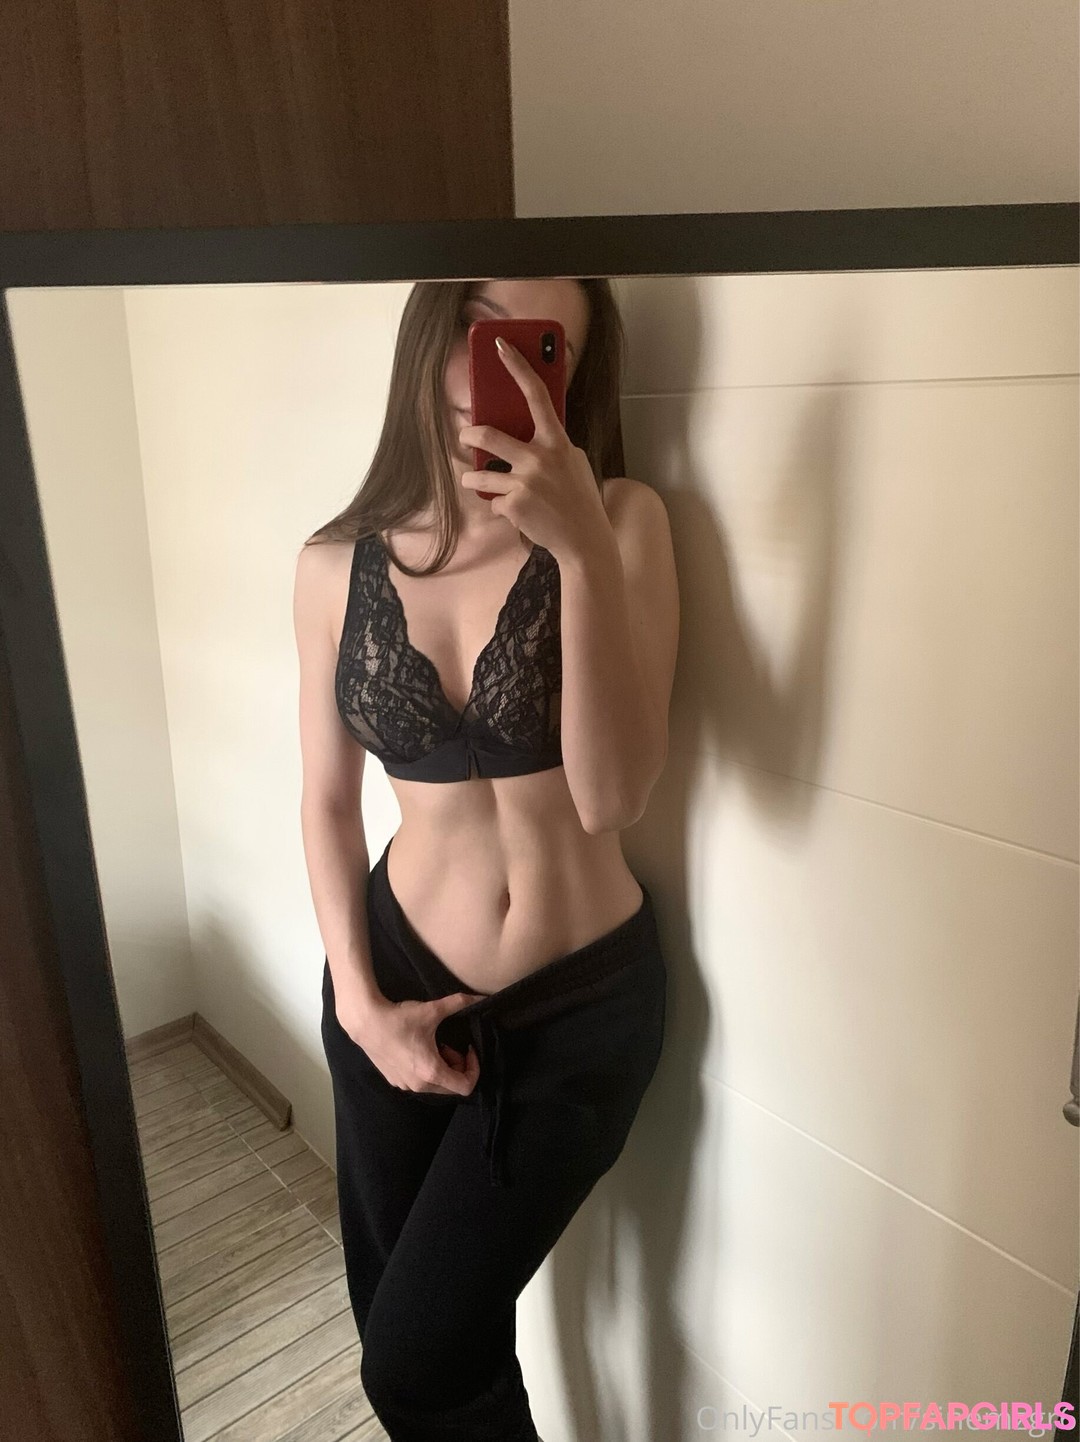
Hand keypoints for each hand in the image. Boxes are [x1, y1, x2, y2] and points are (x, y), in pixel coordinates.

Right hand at [337, 989, 485, 1096]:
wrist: (366, 1022)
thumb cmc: (400, 1019)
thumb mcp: (433, 1010)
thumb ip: (459, 1003)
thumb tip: (481, 997)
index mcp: (432, 1072)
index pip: (466, 1086)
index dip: (474, 1068)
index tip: (467, 1049)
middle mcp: (419, 1086)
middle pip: (451, 1087)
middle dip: (457, 1067)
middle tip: (449, 1045)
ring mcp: (405, 1085)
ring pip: (435, 1085)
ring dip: (441, 1068)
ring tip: (433, 1046)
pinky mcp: (394, 1081)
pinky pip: (419, 1083)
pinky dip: (425, 1070)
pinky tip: (417, 1050)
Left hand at [457, 336, 613, 566]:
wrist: (585, 541)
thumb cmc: (578, 500)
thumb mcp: (573, 463)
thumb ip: (551, 445)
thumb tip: (525, 430)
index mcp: (557, 442)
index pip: (536, 395)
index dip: (517, 367)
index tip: (500, 347)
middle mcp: (540, 458)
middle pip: (488, 436)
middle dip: (469, 435)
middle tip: (465, 435)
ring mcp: (525, 483)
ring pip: (480, 474)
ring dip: (473, 477)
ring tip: (475, 479)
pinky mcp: (513, 506)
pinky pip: (493, 501)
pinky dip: (501, 507)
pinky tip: (518, 514)